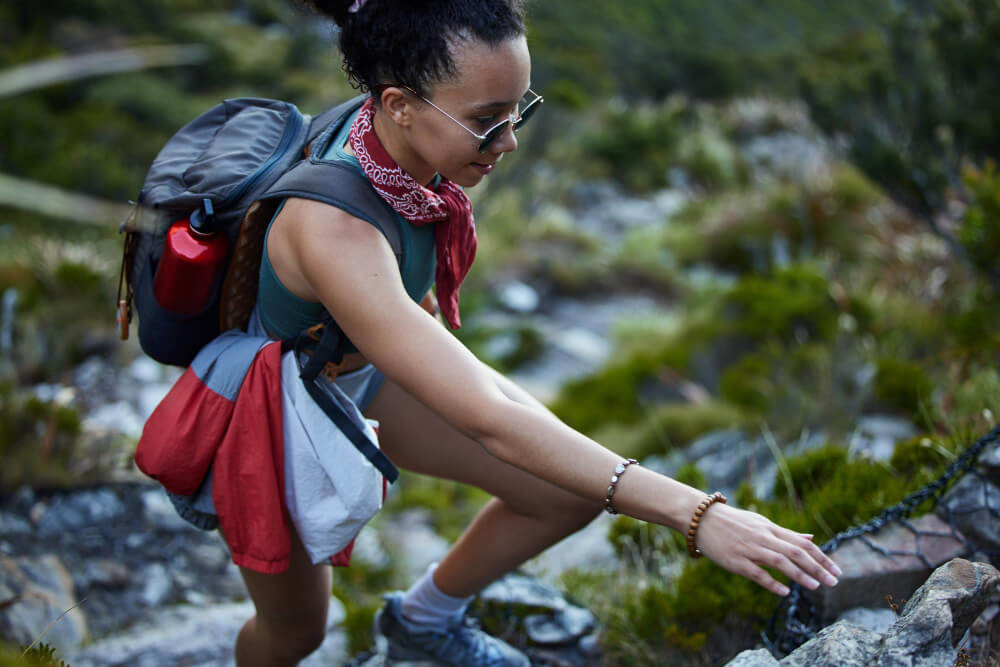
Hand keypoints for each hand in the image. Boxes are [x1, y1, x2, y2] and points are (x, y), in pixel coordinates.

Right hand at [693, 503, 840, 595]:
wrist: (700, 517)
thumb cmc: (733, 522)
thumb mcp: (761, 524)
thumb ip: (786, 534)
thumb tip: (811, 539)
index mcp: (770, 529)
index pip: (802, 543)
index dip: (822, 557)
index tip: (837, 571)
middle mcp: (763, 538)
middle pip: (796, 552)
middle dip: (817, 567)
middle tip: (834, 582)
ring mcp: (749, 549)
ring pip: (780, 561)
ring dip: (800, 574)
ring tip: (816, 586)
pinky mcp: (735, 561)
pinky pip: (756, 573)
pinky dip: (772, 582)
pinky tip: (785, 591)